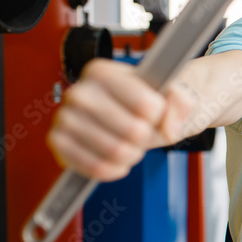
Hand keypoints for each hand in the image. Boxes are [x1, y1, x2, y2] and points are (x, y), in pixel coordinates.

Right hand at [47, 59, 195, 180]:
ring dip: (133, 155)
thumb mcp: (173, 94)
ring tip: (130, 144)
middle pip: (133, 131)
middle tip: (142, 131)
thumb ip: (181, 101)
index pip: (147, 105)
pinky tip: (117, 160)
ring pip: (116, 152)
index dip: (159, 115)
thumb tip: (169, 127)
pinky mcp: (59, 144)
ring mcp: (65, 119)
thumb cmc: (149, 103)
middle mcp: (78, 92)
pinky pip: (96, 168)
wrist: (129, 117)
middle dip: (147, 137)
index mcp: (101, 72)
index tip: (153, 111)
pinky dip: (114, 169)